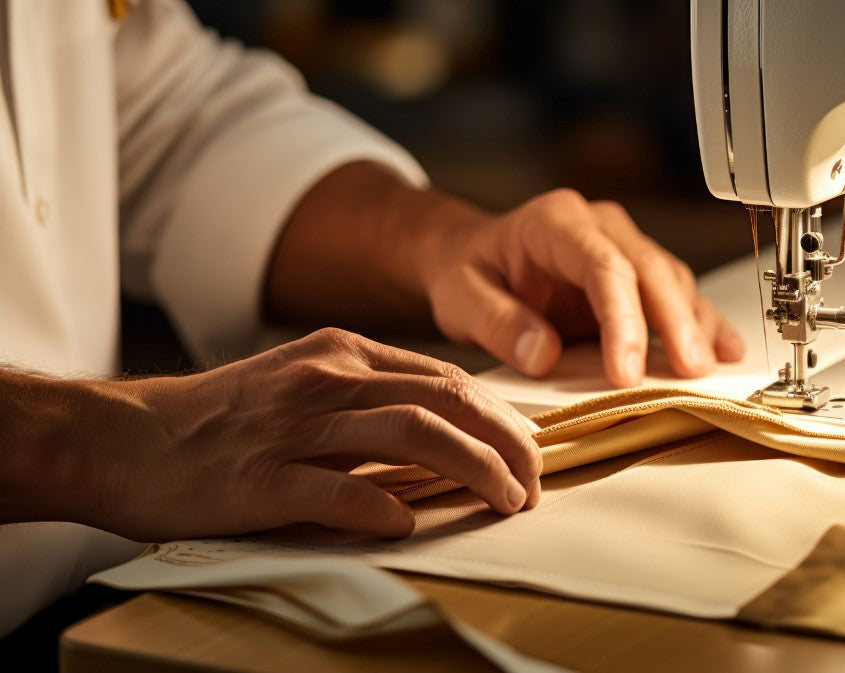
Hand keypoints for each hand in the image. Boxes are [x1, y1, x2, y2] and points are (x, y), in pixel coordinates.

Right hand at [1, 329, 541, 541]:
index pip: (447, 378)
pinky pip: (339, 490)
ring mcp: (294, 426)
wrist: (125, 439)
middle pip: (445, 401)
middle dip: (505, 442)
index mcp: (341, 354)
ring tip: (506, 500)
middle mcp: (326, 379)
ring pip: (411, 435)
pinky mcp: (261, 477)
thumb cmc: (221, 420)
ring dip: (472, 469)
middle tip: (534, 482)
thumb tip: (447, 428)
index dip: (501, 416)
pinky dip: (384, 507)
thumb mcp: (303, 384)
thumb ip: (370, 397)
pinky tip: (409, 525)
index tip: (531, 450)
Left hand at [265, 163, 743, 386]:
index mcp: (556, 222)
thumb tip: (543, 354)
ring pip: (672, 280)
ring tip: (708, 370)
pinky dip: (702, 322)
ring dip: (694, 325)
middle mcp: (600, 226)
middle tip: (689, 372)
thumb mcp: (461, 298)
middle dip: (675, 323)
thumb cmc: (469, 272)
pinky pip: (678, 294)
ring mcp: (625, 245)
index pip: (602, 266)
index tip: (626, 371)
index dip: (621, 319)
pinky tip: (725, 349)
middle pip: (650, 269)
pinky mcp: (638, 274)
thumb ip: (499, 324)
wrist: (473, 256)